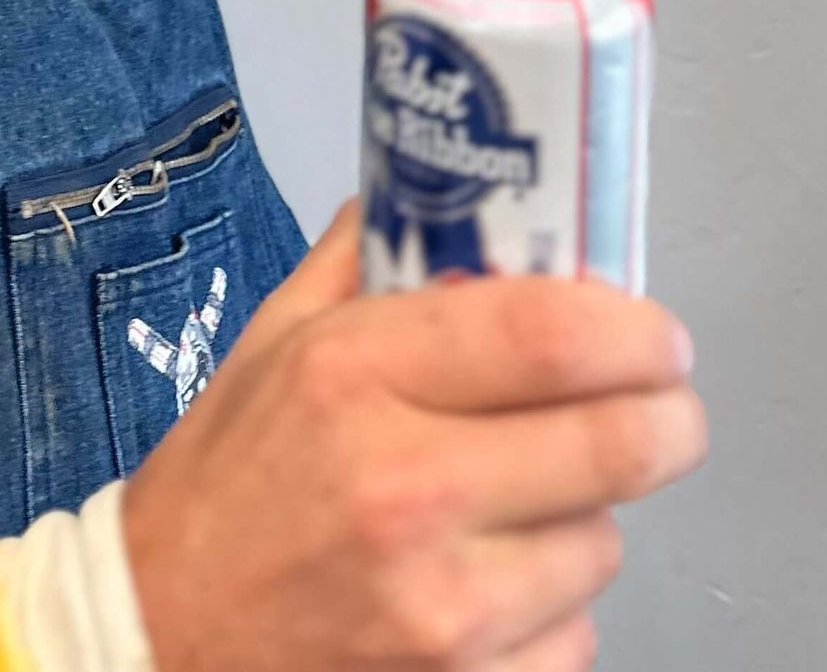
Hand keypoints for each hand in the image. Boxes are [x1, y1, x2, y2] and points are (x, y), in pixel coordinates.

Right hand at [122, 202, 706, 671]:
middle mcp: (403, 485)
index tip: (652, 330)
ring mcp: (443, 603)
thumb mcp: (269, 344)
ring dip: (582, 514)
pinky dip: (549, 606)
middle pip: (619, 441)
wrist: (163, 633)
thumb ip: (359, 264)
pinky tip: (482, 581)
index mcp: (351, 375)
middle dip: (663, 417)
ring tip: (511, 503)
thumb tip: (436, 199)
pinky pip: (575, 634)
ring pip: (603, 541)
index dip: (633, 327)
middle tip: (655, 405)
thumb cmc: (219, 488)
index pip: (548, 334)